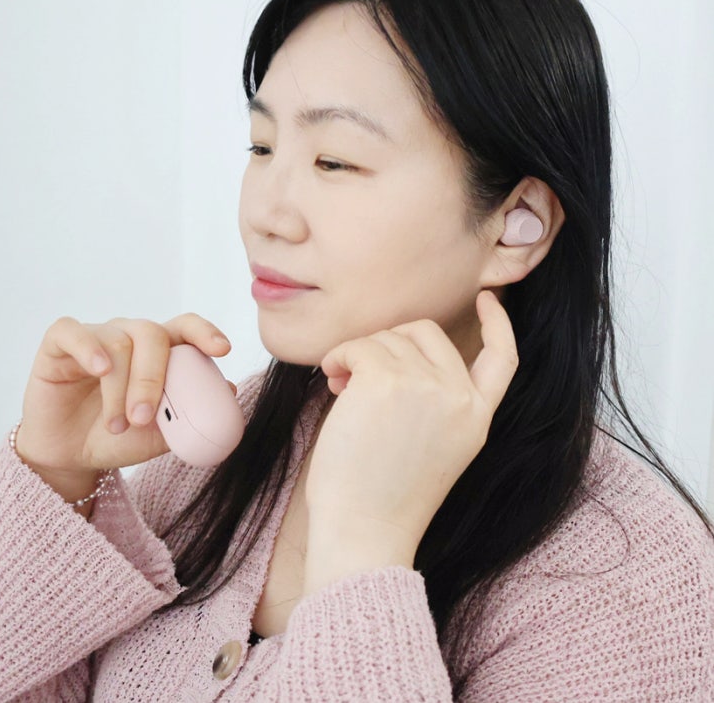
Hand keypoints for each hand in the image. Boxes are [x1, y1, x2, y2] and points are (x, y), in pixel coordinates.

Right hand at [15, 313, 231, 500]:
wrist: (73, 455)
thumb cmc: (121, 438)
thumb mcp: (161, 433)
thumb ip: (192, 413)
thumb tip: (230, 390)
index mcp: (162, 352)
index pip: (186, 328)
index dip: (205, 333)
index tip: (222, 350)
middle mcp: (131, 337)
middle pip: (152, 334)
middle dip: (152, 377)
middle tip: (143, 417)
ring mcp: (97, 337)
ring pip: (118, 343)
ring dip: (119, 389)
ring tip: (116, 425)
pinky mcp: (59, 344)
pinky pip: (74, 333)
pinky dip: (89, 349)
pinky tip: (98, 370)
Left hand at [303, 291, 517, 589]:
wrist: (364, 535)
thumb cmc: (383, 499)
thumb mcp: (432, 448)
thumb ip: (432, 401)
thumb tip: (393, 352)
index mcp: (476, 418)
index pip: (504, 359)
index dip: (499, 325)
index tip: (487, 300)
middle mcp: (459, 398)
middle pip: (427, 333)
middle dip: (391, 343)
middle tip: (359, 373)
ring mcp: (427, 387)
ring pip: (388, 337)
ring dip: (358, 354)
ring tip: (342, 386)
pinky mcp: (387, 382)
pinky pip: (359, 346)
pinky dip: (339, 356)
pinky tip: (331, 380)